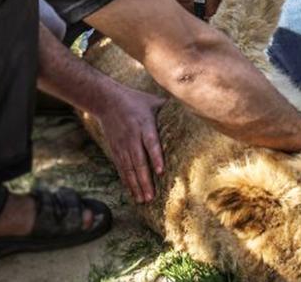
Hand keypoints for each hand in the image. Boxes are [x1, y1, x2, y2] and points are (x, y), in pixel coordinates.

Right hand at [91, 83, 165, 203]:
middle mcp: (132, 137)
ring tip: (143, 200)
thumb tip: (193, 110)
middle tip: (152, 196)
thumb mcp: (152, 101)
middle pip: (138, 161)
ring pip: (129, 168)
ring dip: (136, 185)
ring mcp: (122, 145)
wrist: (107, 101)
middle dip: (145, 180)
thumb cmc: (136, 100)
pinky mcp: (114, 150)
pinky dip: (127, 181)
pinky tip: (132, 193)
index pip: (150, 142)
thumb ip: (168, 109)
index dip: (155, 157)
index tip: (161, 171)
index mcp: (144, 124)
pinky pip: (121, 168)